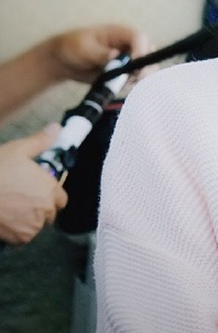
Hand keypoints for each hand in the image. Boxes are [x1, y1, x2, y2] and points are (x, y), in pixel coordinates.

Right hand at [0, 124, 67, 244]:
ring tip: (12, 208)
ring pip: (36, 225)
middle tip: (22, 199)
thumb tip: (56, 128)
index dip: (51, 194)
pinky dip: (17, 231)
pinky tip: (6, 219)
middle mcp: (45, 209)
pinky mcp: (18, 239)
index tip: (39, 190)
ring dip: (29, 219)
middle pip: (50, 213)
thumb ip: (40, 141)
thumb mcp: (18, 150)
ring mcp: (32, 226)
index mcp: (50, 188)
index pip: (62, 198)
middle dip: (40, 207)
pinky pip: (23, 237)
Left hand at [48, 24, 153, 83]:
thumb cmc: (72, 47)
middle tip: (136, 77)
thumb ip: (100, 53)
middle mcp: (128, 45)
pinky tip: (121, 85)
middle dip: (146, 65)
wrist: (64, 62)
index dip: (141, 50)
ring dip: (140, 76)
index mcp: (120, 33)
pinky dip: (133, 83)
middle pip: (149, 51)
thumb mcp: (83, 48)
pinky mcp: (124, 71)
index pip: (139, 38)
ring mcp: (128, 59)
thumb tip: (116, 56)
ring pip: (146, 66)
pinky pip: (136, 77)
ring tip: (125, 82)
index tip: (135, 65)